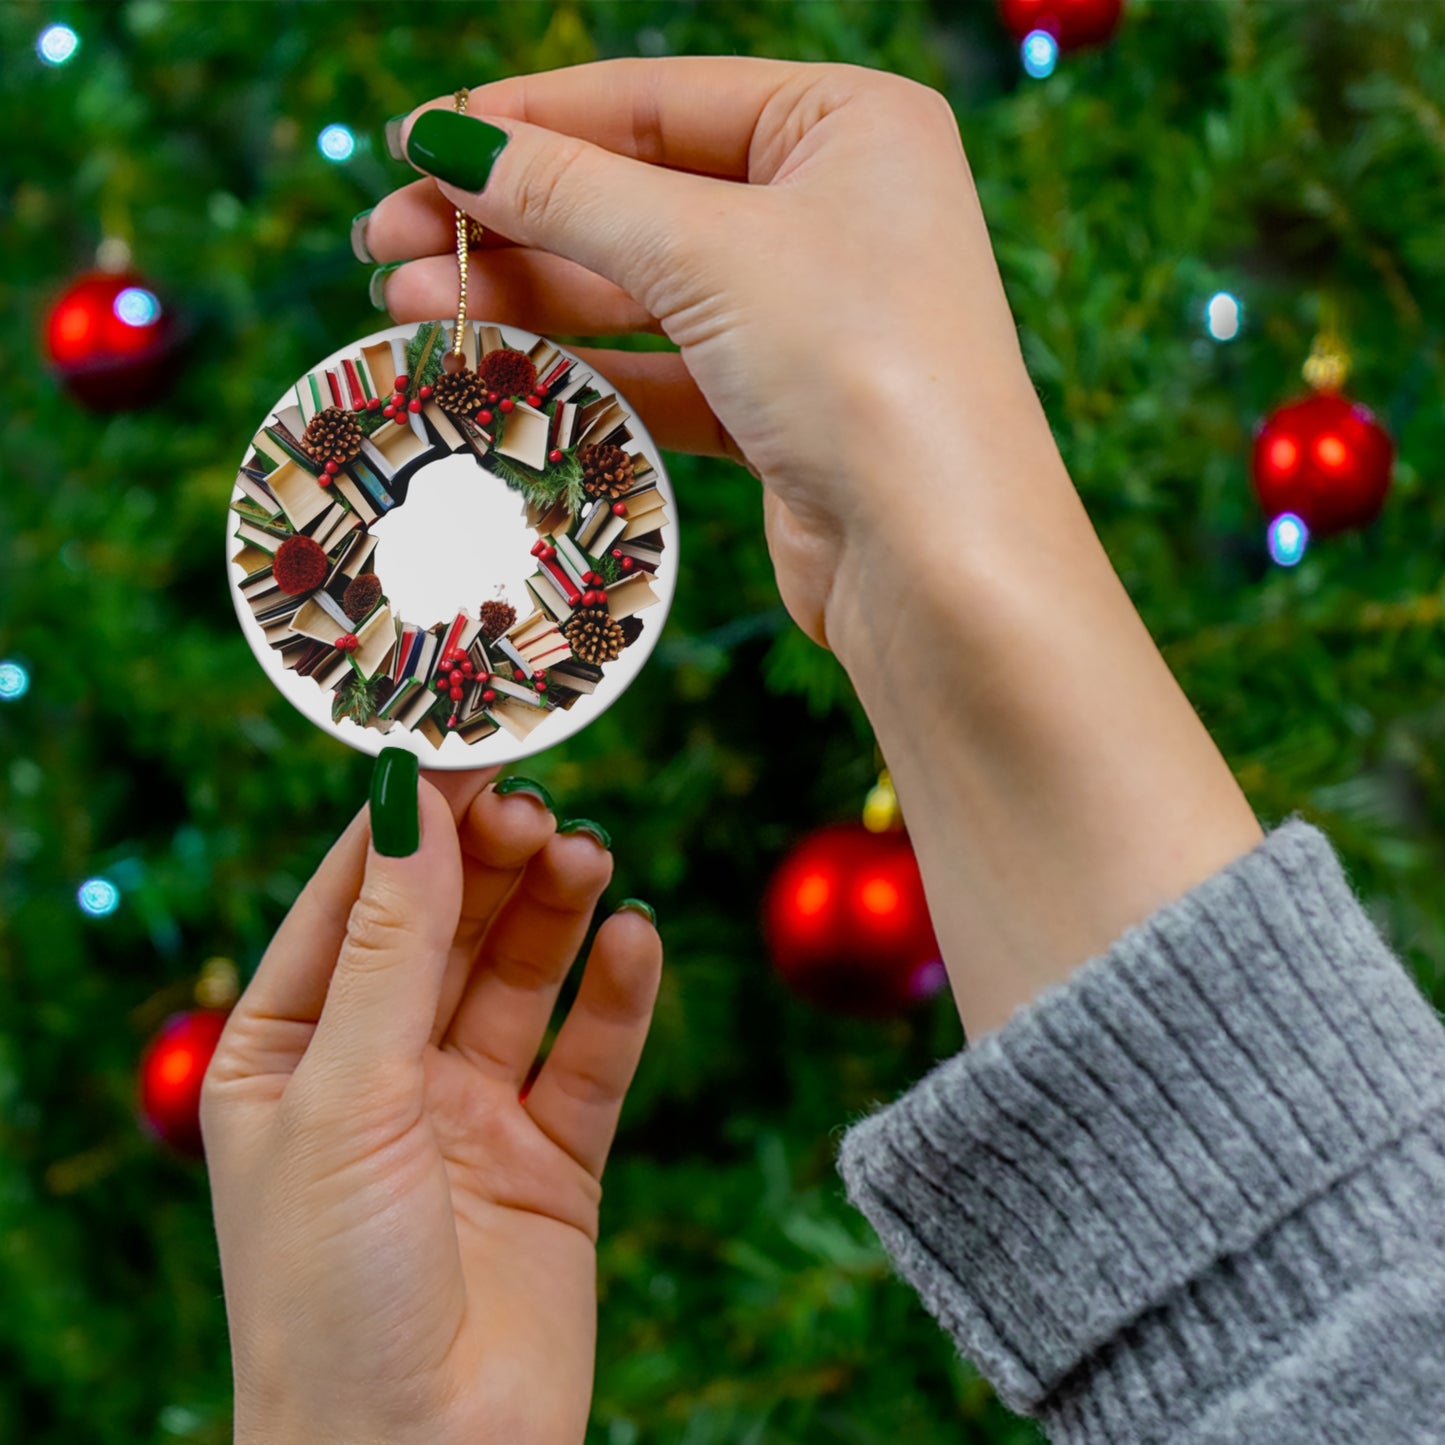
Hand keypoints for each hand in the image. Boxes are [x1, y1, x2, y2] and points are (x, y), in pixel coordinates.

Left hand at [201, 762, 661, 1444]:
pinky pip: (591, 1055)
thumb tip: (410, 798)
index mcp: (289, 1052)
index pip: (352, 902)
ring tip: (589, 856)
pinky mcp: (553, 1159)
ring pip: (522, 977)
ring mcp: (469, 1114)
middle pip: (447, 928)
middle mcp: (380, 1073)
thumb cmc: (330, 1292)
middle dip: (491, 862)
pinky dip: (617, 994)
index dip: (409, 823)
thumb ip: (391, 945)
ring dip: (556, 911)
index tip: (468, 746)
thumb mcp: (346, 1095)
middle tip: (541, 806)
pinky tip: (635, 938)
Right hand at [363, 58, 1260, 1038]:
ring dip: (527, 296)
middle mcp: (835, 210)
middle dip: (510, 220)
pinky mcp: (783, 408)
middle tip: (385, 242)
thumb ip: (569, 193)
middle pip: (638, 196)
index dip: (527, 122)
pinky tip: (490, 367)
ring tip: (408, 302)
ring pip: (641, 289)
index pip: (655, 99)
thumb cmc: (858, 366)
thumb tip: (443, 141)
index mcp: (847, 125)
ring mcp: (809, 315)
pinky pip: (663, 367)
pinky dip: (581, 367)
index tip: (415, 145)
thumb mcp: (706, 252)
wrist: (940, 562)